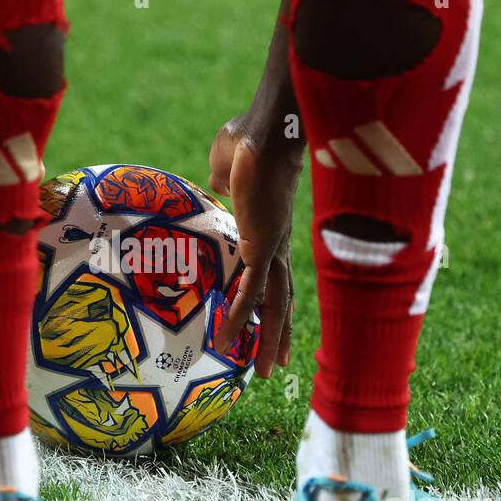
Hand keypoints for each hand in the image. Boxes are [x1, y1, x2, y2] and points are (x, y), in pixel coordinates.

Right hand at [209, 112, 303, 377]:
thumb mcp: (228, 164)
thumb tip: (219, 180)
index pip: (274, 271)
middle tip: (276, 365)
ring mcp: (272, 246)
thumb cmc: (248, 136)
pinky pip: (249, 290)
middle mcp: (276, 242)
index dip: (272, 298)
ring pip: (274, 303)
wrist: (266, 128)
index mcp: (270, 227)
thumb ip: (224, 178)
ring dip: (267, 339)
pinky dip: (241, 316)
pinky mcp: (261, 245)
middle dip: (279, 333)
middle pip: (281, 297)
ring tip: (261, 372)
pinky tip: (228, 339)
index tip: (271, 323)